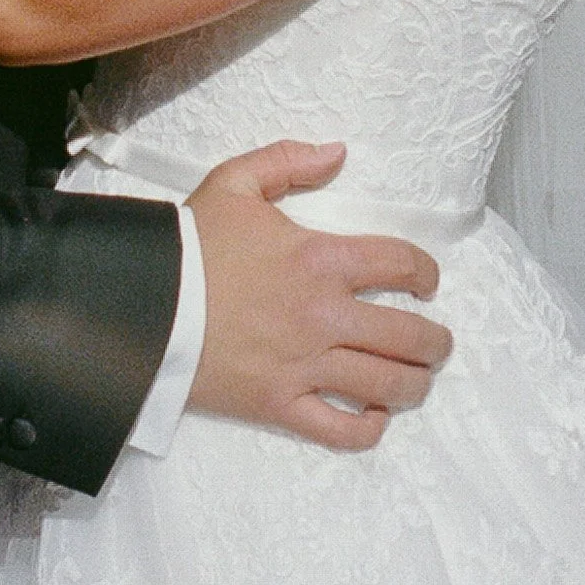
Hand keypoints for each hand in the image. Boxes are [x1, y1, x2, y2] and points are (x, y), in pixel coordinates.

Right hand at [186, 140, 450, 453]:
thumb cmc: (192, 244)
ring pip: (385, 386)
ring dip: (415, 384)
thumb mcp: (236, 181)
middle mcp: (323, 315)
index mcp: (319, 258)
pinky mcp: (280, 405)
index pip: (400, 263)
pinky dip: (367, 430)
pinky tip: (373, 418)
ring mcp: (304, 366)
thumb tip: (338, 153)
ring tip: (419, 378)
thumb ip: (289, 160)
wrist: (146, 305)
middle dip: (435, 340)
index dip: (426, 271)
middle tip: (437, 340)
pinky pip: (338, 431)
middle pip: (408, 336)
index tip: (428, 280)